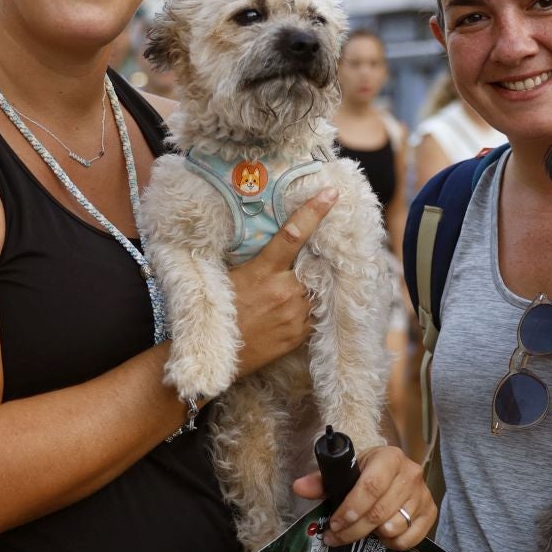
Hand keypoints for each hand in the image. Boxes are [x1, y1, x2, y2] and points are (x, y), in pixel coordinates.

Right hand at [229, 187, 336, 377]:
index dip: (314, 211)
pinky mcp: (299, 335)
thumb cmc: (219, 314)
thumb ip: (254, 260)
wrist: (219, 357)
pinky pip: (315, 316)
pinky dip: (309, 309)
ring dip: (312, 287)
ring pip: (317, 291)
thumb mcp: (230, 278)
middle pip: (314, 265)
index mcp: (263, 272)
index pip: (293, 235)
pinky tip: (295, 310)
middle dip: (314, 261)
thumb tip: (267, 239)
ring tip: (295, 289)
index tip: (331, 194)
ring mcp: (295, 315)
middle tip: (310, 258)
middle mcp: (284, 291)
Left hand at [291, 444, 435, 548]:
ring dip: (373, 535)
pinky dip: (392, 543)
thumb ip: (321, 481)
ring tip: (362, 531)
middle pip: (379, 512)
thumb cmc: (367, 473)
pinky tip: (382, 535)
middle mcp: (411, 473)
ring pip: (394, 527)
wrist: (394, 474)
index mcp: (389, 457)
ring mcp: (423, 494)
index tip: (334, 524)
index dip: (350, 509)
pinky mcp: (430, 512)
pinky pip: (410, 539)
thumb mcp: (346, 472)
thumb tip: (299, 487)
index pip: (370, 486)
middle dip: (353, 530)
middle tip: (336, 537)